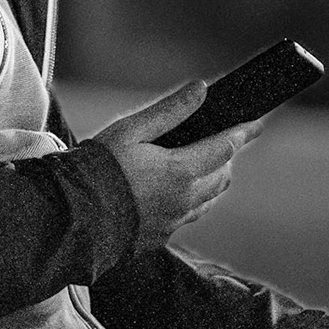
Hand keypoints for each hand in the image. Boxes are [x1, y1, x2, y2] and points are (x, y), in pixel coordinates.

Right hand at [91, 81, 264, 254]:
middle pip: (221, 177)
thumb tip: (201, 90)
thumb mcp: (131, 129)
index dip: (243, 132)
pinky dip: (189, 203)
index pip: (225, 148)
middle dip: (227, 159)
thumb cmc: (98, 168)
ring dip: (211, 183)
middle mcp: (183, 200)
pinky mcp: (157, 238)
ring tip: (202, 169)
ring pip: (207, 201)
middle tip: (226, 144)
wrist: (70, 217)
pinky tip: (173, 196)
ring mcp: (172, 223)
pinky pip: (185, 219)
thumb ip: (170, 110)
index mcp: (181, 171)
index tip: (257, 123)